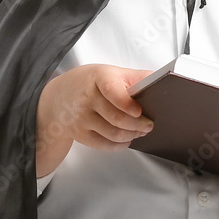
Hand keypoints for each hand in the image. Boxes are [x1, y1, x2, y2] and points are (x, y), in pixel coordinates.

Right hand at [35, 63, 153, 176]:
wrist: (58, 97)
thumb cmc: (89, 82)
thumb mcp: (109, 72)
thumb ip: (134, 77)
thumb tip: (160, 79)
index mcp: (99, 78)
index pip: (113, 91)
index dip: (127, 103)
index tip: (139, 112)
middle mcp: (87, 98)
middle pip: (116, 118)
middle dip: (138, 125)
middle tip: (149, 125)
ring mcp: (81, 118)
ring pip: (112, 133)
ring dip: (131, 135)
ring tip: (140, 131)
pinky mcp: (79, 134)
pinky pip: (103, 145)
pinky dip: (119, 145)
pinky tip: (127, 140)